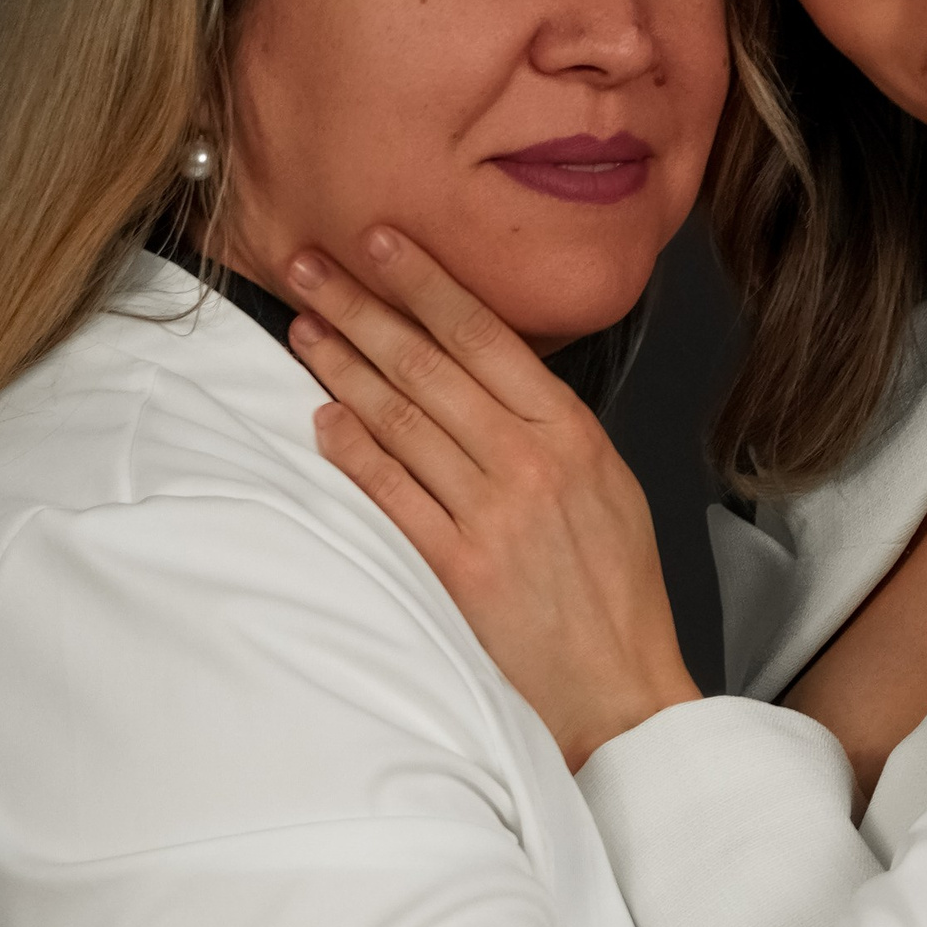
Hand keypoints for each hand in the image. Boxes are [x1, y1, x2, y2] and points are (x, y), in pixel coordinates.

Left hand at [286, 230, 698, 772]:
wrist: (621, 684)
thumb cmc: (616, 589)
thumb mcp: (608, 484)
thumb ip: (550, 428)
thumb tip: (488, 376)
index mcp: (572, 432)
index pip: (485, 336)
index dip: (425, 284)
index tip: (381, 242)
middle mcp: (530, 462)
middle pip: (428, 365)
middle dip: (362, 307)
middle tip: (311, 265)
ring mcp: (491, 513)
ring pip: (401, 419)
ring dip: (342, 368)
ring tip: (305, 328)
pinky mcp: (458, 564)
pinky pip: (392, 491)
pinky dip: (354, 450)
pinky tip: (323, 419)